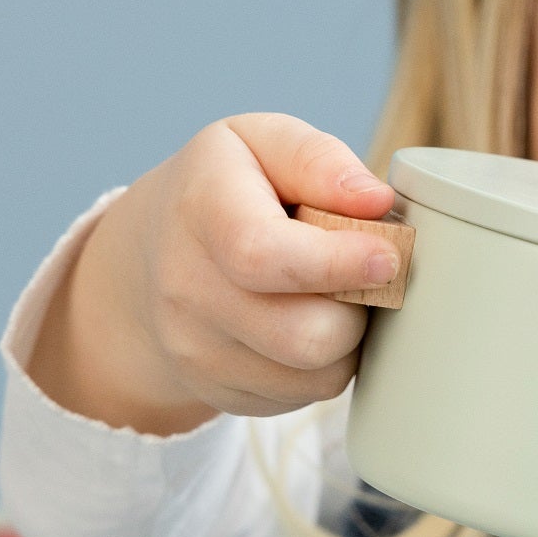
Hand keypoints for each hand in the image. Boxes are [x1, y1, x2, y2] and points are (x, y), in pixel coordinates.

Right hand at [27, 113, 403, 432]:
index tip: (389, 257)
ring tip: (333, 292)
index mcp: (200, 208)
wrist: (148, 258)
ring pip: (316, 373)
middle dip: (358, 306)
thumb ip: (319, 160)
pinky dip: (326, 363)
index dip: (339, 263)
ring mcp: (196, 351)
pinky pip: (305, 395)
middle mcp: (186, 288)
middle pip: (304, 334)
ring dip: (349, 336)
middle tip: (364, 271)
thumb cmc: (225, 188)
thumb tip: (375, 201)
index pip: (264, 255)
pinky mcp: (218, 392)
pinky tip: (309, 320)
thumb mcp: (261, 141)